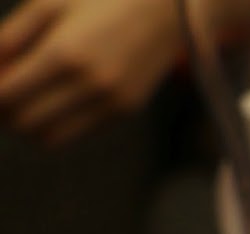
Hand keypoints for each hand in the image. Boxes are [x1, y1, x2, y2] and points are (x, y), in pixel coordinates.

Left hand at [0, 0, 183, 145]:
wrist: (165, 10)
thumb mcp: (48, 4)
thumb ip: (10, 37)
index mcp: (64, 53)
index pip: (6, 94)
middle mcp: (89, 85)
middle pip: (24, 122)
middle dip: (4, 111)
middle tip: (4, 89)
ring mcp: (111, 102)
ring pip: (49, 137)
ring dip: (28, 123)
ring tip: (24, 98)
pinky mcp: (125, 110)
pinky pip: (77, 130)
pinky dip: (56, 121)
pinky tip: (54, 96)